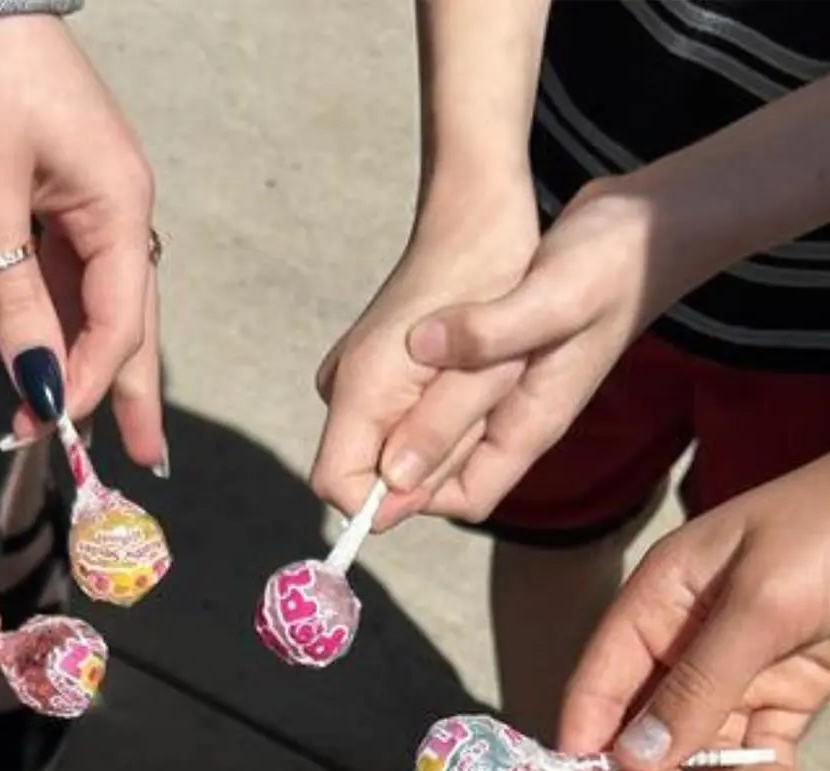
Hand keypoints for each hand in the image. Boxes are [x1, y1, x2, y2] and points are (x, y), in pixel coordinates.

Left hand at [0, 17, 162, 465]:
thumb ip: (13, 300)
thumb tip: (37, 383)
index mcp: (119, 206)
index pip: (116, 323)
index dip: (86, 384)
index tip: (49, 431)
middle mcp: (118, 206)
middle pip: (128, 320)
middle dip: (126, 391)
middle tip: (143, 460)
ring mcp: (88, 195)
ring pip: (97, 300)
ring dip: (86, 363)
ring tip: (94, 428)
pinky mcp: (55, 185)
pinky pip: (68, 270)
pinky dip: (60, 320)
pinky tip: (54, 359)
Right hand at [311, 190, 537, 524]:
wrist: (475, 210)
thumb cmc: (490, 281)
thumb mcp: (482, 372)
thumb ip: (434, 436)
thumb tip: (392, 495)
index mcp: (362, 387)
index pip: (339, 487)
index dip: (387, 502)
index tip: (441, 469)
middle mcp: (345, 387)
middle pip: (368, 476)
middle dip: (425, 469)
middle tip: (475, 408)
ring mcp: (355, 379)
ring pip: (389, 453)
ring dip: (439, 443)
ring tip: (477, 387)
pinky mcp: (373, 373)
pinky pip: (399, 427)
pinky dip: (438, 422)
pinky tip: (467, 383)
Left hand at [402, 182, 680, 521]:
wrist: (651, 224)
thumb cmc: (613, 261)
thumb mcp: (552, 294)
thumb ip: (490, 330)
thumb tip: (421, 351)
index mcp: (533, 423)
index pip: (467, 497)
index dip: (415, 495)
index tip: (370, 462)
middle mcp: (519, 419)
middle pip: (445, 473)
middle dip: (399, 457)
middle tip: (356, 411)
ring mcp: (513, 392)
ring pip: (442, 431)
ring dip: (403, 416)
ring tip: (370, 379)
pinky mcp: (503, 358)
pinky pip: (450, 389)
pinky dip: (420, 379)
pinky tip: (402, 345)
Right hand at [551, 375, 829, 770]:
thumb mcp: (769, 601)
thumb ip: (699, 685)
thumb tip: (631, 761)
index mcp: (661, 595)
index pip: (596, 692)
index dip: (578, 762)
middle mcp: (689, 632)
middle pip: (644, 734)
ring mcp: (746, 659)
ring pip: (701, 748)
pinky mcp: (799, 679)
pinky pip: (758, 744)